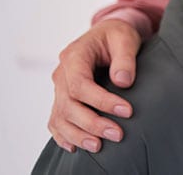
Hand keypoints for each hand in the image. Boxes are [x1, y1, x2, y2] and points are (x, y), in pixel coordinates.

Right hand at [48, 19, 141, 152]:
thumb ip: (124, 58)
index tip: (126, 111)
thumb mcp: (125, 38)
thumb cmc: (117, 35)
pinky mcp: (62, 98)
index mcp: (74, 56)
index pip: (80, 85)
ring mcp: (59, 87)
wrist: (107, 35)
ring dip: (77, 134)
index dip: (101, 101)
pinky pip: (55, 120)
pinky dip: (63, 136)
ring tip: (98, 147)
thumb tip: (122, 81)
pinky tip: (76, 147)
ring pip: (59, 117)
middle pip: (68, 105)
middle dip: (92, 123)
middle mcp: (61, 73)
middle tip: (117, 134)